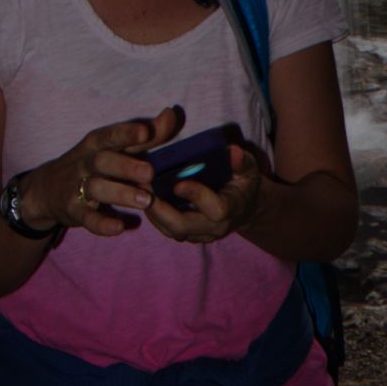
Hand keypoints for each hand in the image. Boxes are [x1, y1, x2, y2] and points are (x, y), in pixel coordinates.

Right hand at [18, 105, 183, 238]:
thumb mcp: (113, 147)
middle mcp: (86, 162)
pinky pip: (87, 218)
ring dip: (121, 194)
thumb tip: (172, 114)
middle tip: (150, 173)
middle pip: (103, 161)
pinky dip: (102, 224)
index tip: (144, 131)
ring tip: (145, 201)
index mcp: (96, 143)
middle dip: (126, 166)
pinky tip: (119, 227)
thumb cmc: (92, 163)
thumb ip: (145, 135)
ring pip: (97, 188)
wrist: (48, 189)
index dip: (126, 133)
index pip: (111, 135)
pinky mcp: (74, 210)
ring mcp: (77, 187)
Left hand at [146, 143, 263, 244]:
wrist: (244, 208)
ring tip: (138, 190)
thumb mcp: (248, 169)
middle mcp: (214, 227)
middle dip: (161, 211)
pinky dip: (154, 215)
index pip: (214, 209)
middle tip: (143, 189)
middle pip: (184, 227)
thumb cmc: (244, 183)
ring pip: (172, 231)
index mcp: (231, 209)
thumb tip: (233, 151)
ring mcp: (200, 234)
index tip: (177, 183)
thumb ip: (241, 162)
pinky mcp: (189, 234)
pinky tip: (142, 196)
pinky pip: (168, 229)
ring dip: (153, 212)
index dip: (196, 196)